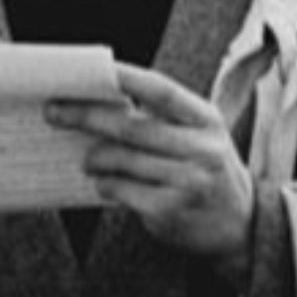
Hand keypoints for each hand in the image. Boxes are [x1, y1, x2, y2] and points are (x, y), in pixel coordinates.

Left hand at [46, 63, 254, 287]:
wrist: (242, 226)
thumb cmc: (206, 170)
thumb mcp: (198, 136)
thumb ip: (161, 117)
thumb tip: (97, 98)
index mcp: (207, 120)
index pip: (161, 91)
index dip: (125, 78)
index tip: (92, 70)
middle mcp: (202, 149)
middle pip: (132, 127)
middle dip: (87, 116)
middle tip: (54, 112)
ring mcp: (189, 182)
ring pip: (123, 160)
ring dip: (95, 157)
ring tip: (87, 159)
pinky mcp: (172, 210)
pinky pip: (124, 190)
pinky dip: (107, 184)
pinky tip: (105, 184)